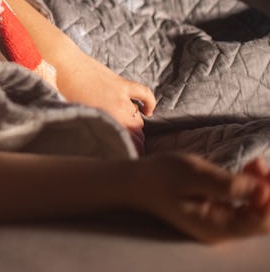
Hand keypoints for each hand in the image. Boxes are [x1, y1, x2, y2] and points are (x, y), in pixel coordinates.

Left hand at [55, 52, 155, 151]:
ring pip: (137, 118)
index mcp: (102, 119)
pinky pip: (144, 93)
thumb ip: (85, 125)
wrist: (63, 63)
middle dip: (133, 142)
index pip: (124, 140)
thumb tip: (88, 137)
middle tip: (129, 148)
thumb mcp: (71, 113)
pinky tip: (148, 111)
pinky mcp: (121, 83)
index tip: (127, 157)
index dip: (128, 150)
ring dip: (138, 127)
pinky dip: (149, 103)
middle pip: (133, 132)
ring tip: (135, 135)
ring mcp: (121, 96)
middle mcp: (116, 110)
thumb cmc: (60, 89)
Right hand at [136, 153, 269, 242]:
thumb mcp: (194, 175)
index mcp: (217, 226)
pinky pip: (246, 204)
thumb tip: (265, 191)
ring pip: (257, 209)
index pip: (262, 222)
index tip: (266, 174)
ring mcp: (222, 223)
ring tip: (255, 163)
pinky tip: (249, 168)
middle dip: (269, 190)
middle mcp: (223, 230)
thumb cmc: (161, 176)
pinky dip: (252, 186)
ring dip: (263, 186)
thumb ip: (228, 185)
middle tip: (260, 164)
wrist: (138, 180)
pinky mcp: (219, 213)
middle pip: (263, 218)